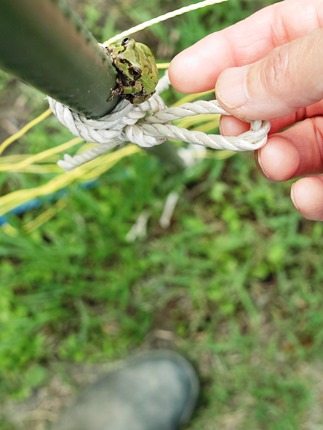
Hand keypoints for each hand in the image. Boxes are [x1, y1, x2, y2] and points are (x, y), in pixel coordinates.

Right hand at [169, 0, 322, 220]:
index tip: (180, 77)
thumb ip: (287, 69)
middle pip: (274, 99)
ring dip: (277, 160)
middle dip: (247, 118)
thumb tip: (228, 92)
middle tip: (232, 129)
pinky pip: (322, 182)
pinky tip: (305, 197)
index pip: (269, 35)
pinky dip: (311, 196)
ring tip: (275, 165)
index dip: (221, 54)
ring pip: (295, 146)